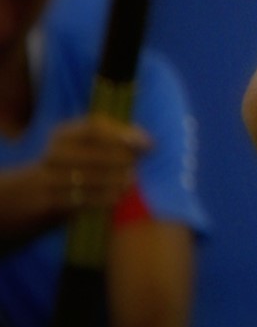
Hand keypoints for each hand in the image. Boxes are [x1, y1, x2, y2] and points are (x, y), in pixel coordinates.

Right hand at [1, 115, 149, 231]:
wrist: (37, 192)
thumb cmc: (77, 164)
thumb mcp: (90, 146)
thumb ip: (118, 139)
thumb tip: (148, 143)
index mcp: (64, 134)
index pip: (94, 126)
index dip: (123, 134)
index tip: (148, 144)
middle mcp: (54, 152)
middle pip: (92, 153)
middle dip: (120, 160)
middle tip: (136, 166)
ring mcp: (49, 176)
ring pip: (86, 177)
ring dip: (113, 180)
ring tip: (130, 182)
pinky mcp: (50, 200)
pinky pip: (79, 199)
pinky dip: (102, 198)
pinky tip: (117, 198)